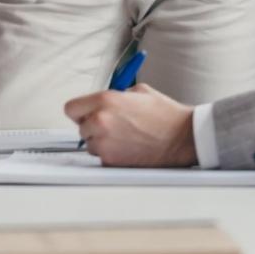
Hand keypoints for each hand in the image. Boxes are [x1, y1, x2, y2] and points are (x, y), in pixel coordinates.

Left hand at [63, 83, 196, 166]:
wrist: (183, 138)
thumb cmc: (165, 114)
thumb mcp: (138, 92)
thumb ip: (114, 96)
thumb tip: (99, 103)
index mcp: (105, 100)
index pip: (71, 108)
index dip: (80, 112)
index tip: (88, 114)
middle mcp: (100, 121)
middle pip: (80, 127)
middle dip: (93, 127)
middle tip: (114, 127)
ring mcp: (104, 143)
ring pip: (90, 144)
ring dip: (102, 142)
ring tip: (125, 138)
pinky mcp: (111, 161)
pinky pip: (101, 157)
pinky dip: (111, 155)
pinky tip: (129, 149)